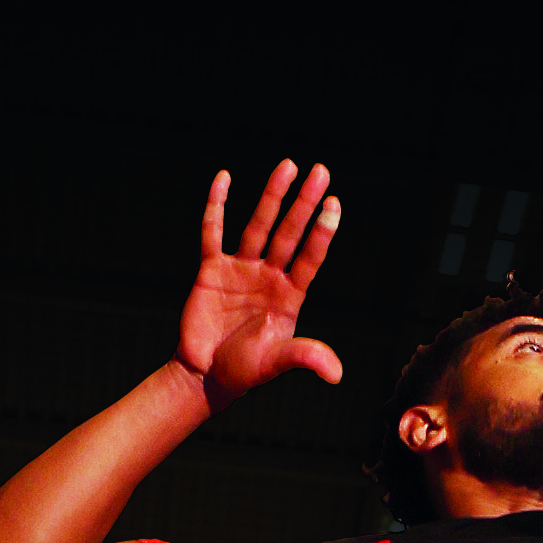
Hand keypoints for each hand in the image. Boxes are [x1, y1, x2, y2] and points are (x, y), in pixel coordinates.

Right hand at [180, 158, 343, 409]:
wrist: (205, 375)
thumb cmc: (244, 370)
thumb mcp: (275, 363)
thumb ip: (304, 357)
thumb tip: (337, 374)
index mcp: (288, 296)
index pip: (309, 257)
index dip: (321, 232)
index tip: (334, 205)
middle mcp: (268, 276)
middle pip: (289, 233)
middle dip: (304, 203)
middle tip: (321, 171)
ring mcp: (241, 269)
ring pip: (258, 226)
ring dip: (272, 196)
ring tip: (288, 166)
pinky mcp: (211, 269)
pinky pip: (213, 232)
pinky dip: (216, 206)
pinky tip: (224, 178)